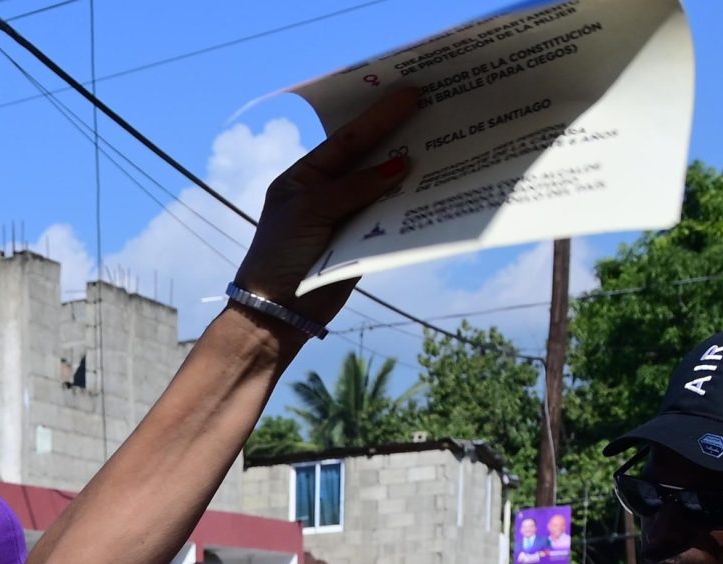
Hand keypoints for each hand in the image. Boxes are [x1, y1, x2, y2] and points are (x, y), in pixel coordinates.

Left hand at [232, 83, 421, 326]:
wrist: (277, 311)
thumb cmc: (280, 255)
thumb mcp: (311, 211)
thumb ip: (354, 187)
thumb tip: (400, 165)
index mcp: (305, 175)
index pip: (348, 139)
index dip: (379, 116)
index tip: (410, 94)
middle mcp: (327, 190)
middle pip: (370, 156)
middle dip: (399, 133)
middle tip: (434, 106)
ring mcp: (347, 214)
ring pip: (385, 184)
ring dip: (411, 167)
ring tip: (444, 140)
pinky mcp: (363, 239)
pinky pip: (392, 214)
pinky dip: (411, 200)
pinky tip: (436, 182)